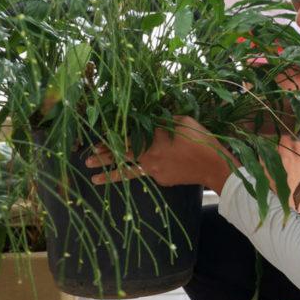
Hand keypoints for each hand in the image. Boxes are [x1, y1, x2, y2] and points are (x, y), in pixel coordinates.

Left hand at [85, 116, 234, 190]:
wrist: (213, 165)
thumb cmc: (200, 139)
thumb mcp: (182, 121)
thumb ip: (163, 120)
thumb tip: (151, 119)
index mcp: (152, 138)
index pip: (125, 138)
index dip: (109, 141)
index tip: (94, 145)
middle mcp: (148, 155)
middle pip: (121, 155)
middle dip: (103, 158)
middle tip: (86, 161)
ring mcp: (153, 170)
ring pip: (129, 171)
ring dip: (110, 175)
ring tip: (94, 179)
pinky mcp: (160, 180)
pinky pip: (149, 173)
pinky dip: (147, 169)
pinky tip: (154, 166)